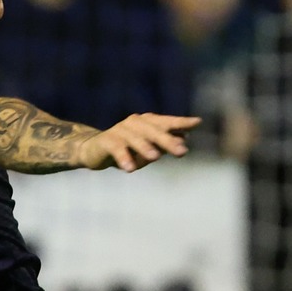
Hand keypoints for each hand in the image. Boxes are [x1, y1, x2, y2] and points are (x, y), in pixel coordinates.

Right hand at [78, 114, 201, 171]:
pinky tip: (129, 169)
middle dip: (168, 141)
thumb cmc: (127, 150)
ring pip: (135, 138)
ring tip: (155, 158)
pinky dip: (124, 158)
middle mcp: (135, 123)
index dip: (181, 122)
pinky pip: (117, 149)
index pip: (166, 121)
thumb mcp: (148, 149)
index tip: (197, 123)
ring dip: (145, 147)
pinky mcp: (107, 141)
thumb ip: (164, 145)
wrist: (94, 150)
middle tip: (182, 152)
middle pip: (153, 131)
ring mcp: (120, 130)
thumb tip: (184, 142)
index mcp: (147, 122)